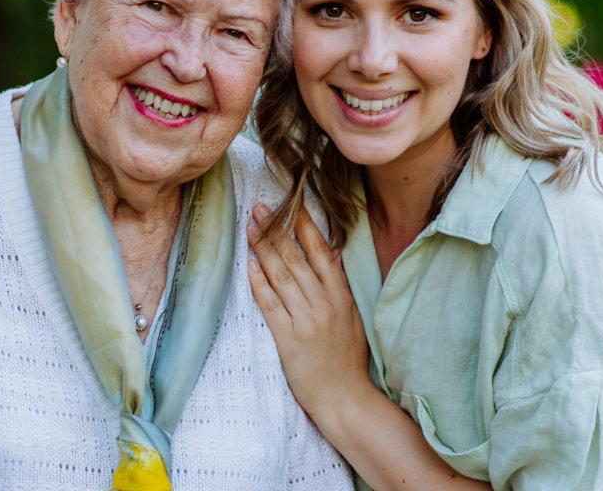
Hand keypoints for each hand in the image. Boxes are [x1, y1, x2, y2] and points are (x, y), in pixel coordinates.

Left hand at [245, 203, 374, 414]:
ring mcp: (307, 321)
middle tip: (259, 208)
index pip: (321, 253)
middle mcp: (324, 304)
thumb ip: (340, 285)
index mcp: (341, 296)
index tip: (290, 205)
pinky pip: (271, 305)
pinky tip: (250, 266)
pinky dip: (259, 284)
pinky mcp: (289, 339)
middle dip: (276, 230)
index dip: (304, 226)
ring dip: (264, 250)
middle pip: (296, 259)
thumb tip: (333, 252)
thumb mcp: (352, 317)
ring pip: (281, 277)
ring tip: (250, 229)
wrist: (345, 397)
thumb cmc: (347, 359)